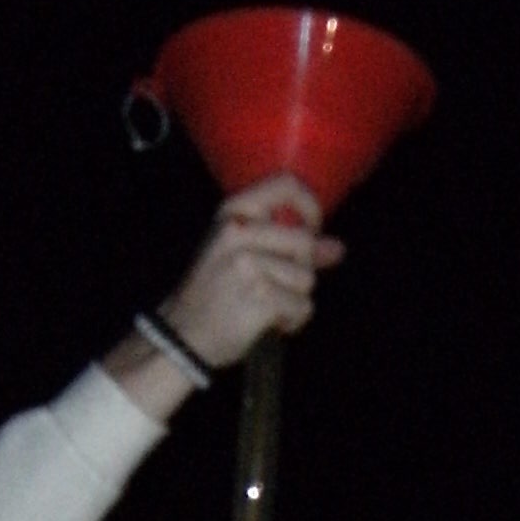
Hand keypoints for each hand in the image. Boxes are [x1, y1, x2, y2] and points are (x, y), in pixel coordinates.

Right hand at [159, 177, 344, 369]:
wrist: (182, 335)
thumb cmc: (213, 293)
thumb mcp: (240, 255)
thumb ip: (288, 246)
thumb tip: (337, 247)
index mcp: (233, 213)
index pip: (286, 185)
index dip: (310, 207)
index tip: (311, 229)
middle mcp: (239, 232)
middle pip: (305, 242)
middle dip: (300, 270)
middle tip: (276, 287)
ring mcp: (249, 264)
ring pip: (306, 278)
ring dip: (295, 299)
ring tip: (267, 307)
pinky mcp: (261, 296)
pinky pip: (303, 306)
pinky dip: (293, 320)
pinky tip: (270, 323)